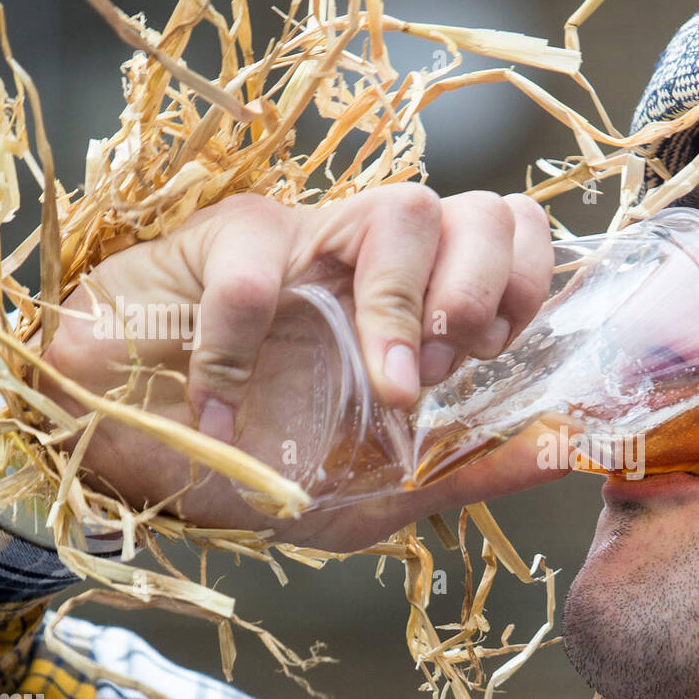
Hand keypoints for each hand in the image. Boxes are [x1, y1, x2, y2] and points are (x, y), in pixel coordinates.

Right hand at [40, 186, 564, 548]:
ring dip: (403, 305)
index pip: (511, 234)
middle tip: (447, 369)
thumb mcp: (381, 490)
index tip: (495, 356)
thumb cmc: (262, 458)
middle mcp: (373, 262)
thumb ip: (471, 471)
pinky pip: (254, 263)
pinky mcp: (217, 242)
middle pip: (473, 208)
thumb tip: (568, 455)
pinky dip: (241, 348)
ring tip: (384, 387)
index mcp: (419, 304)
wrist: (130, 450)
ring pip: (395, 208)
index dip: (524, 283)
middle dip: (483, 288)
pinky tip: (224, 413)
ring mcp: (302, 244)